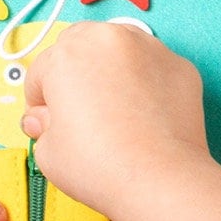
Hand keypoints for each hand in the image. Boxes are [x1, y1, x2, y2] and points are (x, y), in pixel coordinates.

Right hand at [18, 22, 214, 219]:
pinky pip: (153, 68)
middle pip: (80, 48)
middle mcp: (109, 39)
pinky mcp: (180, 66)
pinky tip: (145, 116)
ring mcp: (150, 49)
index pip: (41, 73)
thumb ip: (41, 124)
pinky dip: (146, 83)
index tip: (49, 123)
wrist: (160, 181)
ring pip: (119, 50)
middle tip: (80, 112)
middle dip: (74, 75)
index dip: (40, 102)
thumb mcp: (46, 150)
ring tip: (115, 110)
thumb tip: (45, 119)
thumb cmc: (99, 166)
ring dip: (111, 70)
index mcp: (67, 54)